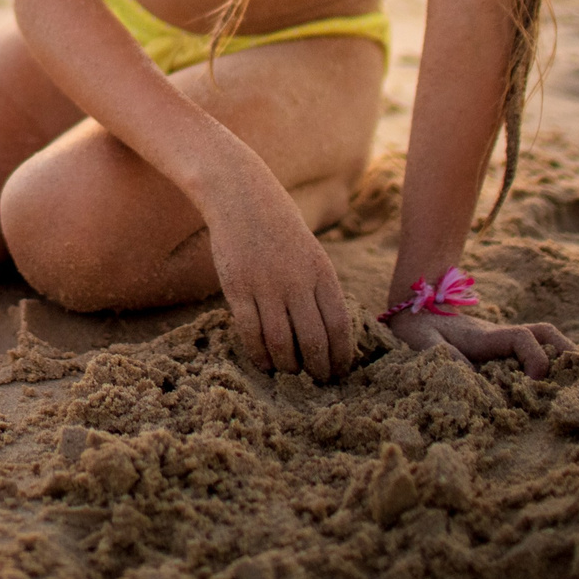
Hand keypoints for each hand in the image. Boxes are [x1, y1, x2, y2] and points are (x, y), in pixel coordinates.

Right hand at [199, 161, 356, 380]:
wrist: (240, 196)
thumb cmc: (279, 226)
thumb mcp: (311, 252)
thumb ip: (319, 288)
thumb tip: (329, 332)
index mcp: (321, 272)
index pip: (339, 326)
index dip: (341, 356)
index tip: (340, 372)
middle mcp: (296, 281)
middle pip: (314, 340)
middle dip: (318, 368)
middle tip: (317, 382)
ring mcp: (265, 285)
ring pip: (281, 342)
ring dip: (288, 366)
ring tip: (291, 374)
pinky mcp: (237, 288)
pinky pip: (250, 332)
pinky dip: (259, 354)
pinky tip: (264, 363)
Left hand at [386, 309, 573, 378]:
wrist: (414, 305)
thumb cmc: (417, 325)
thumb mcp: (421, 341)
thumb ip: (443, 356)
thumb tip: (473, 378)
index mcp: (485, 336)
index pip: (523, 339)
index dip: (536, 359)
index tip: (535, 384)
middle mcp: (501, 335)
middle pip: (546, 333)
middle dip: (567, 352)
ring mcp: (503, 340)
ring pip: (544, 339)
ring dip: (563, 355)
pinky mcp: (501, 347)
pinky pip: (534, 348)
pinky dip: (551, 360)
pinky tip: (560, 383)